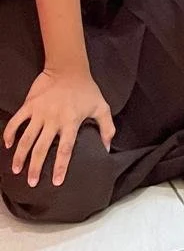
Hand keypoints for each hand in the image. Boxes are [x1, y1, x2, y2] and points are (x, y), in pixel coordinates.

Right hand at [3, 67, 114, 187]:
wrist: (68, 68)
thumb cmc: (86, 89)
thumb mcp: (102, 107)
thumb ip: (107, 128)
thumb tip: (106, 149)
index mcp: (71, 122)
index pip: (65, 149)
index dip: (60, 167)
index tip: (57, 182)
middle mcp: (54, 119)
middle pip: (42, 148)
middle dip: (36, 168)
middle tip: (32, 182)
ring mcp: (40, 112)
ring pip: (26, 138)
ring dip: (20, 155)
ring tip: (16, 170)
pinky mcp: (29, 104)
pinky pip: (16, 121)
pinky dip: (10, 133)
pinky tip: (7, 144)